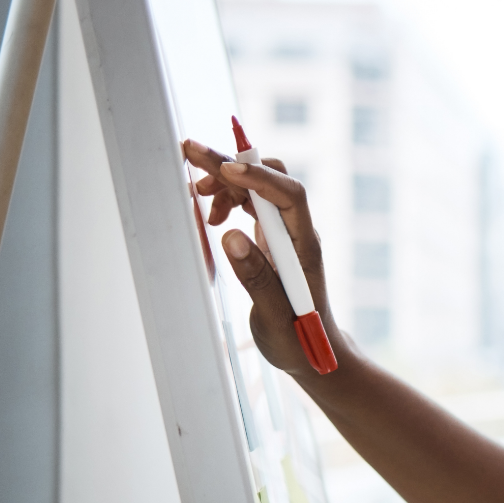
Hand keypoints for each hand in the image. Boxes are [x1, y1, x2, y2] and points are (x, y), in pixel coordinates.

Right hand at [181, 139, 347, 379]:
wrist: (313, 352)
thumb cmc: (298, 339)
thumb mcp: (273, 318)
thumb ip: (256, 278)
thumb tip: (232, 236)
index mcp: (304, 248)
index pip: (291, 197)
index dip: (259, 177)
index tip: (225, 169)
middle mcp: (297, 234)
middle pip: (271, 181)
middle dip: (233, 163)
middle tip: (190, 150)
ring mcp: (285, 235)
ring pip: (258, 189)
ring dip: (226, 181)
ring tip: (198, 195)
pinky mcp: (272, 241)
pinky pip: (251, 205)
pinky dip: (228, 199)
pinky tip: (212, 216)